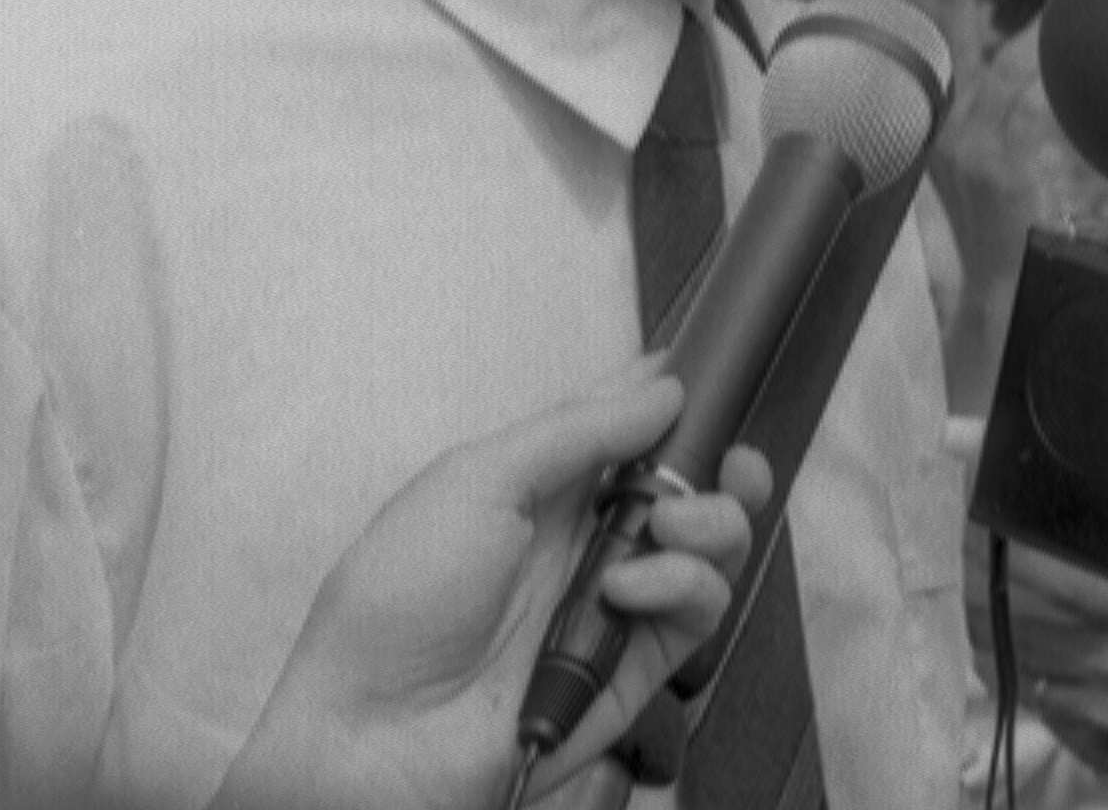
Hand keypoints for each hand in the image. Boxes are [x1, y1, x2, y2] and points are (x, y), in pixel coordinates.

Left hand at [216, 356, 769, 809]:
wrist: (380, 731)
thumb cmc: (397, 601)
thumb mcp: (475, 480)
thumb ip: (576, 429)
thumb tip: (661, 390)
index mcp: (538, 484)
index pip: (624, 424)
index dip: (669, 398)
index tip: (703, 377)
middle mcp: (583, 538)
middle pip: (687, 483)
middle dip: (721, 461)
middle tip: (726, 458)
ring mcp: (613, 599)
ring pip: (709, 544)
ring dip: (711, 520)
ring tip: (669, 525)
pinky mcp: (635, 661)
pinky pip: (699, 609)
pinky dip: (683, 585)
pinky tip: (629, 589)